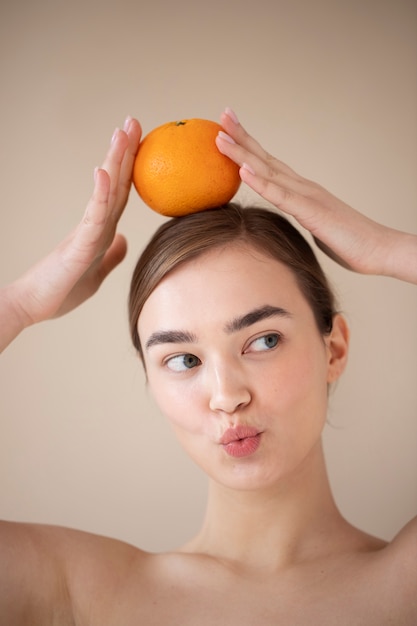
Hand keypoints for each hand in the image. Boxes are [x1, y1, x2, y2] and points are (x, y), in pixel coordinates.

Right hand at [1, 117, 141, 351]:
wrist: (34, 306)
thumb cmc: (61, 291)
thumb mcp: (96, 272)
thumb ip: (110, 254)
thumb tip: (124, 240)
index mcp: (102, 230)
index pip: (121, 192)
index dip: (131, 167)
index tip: (139, 141)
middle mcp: (95, 225)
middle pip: (115, 183)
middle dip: (124, 151)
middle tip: (132, 121)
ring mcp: (86, 232)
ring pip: (105, 192)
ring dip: (114, 161)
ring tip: (121, 132)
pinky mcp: (79, 245)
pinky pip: (93, 217)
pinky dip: (100, 193)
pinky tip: (103, 171)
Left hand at [216, 108, 416, 283]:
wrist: (378, 249)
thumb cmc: (349, 242)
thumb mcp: (316, 227)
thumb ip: (300, 218)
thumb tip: (287, 222)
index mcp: (302, 191)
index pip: (269, 164)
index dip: (248, 147)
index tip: (228, 131)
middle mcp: (303, 186)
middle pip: (265, 158)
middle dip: (241, 137)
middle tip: (222, 116)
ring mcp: (308, 196)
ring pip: (268, 171)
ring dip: (242, 154)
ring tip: (221, 137)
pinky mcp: (311, 211)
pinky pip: (281, 195)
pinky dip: (261, 182)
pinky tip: (243, 170)